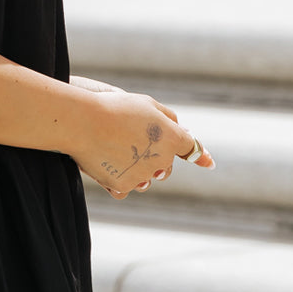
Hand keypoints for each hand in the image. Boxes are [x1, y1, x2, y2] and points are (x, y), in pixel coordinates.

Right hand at [70, 87, 214, 199]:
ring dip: (136, 169)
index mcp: (172, 138)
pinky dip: (118, 179)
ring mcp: (142, 175)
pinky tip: (105, 164)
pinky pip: (125, 188)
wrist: (83, 122)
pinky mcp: (123, 186)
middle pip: (165, 164)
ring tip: (114, 150)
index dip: (200, 155)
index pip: (191, 148)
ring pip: (144, 178)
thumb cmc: (114, 108)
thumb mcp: (146, 104)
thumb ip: (168, 118)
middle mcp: (162, 160)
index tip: (209, 163)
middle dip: (156, 158)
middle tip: (134, 143)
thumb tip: (184, 132)